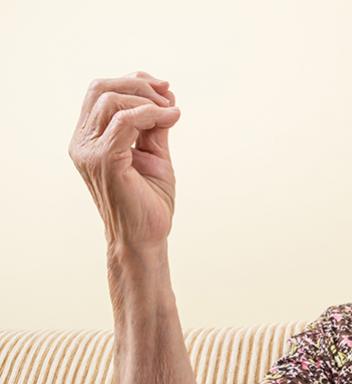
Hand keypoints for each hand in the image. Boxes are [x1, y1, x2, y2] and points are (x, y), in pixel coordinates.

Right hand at [68, 71, 180, 247]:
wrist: (146, 237)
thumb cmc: (148, 201)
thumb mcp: (154, 155)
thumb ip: (154, 127)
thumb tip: (167, 98)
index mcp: (90, 138)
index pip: (101, 92)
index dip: (133, 81)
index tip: (165, 89)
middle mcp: (83, 142)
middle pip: (101, 88)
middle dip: (138, 84)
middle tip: (168, 97)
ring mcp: (90, 152)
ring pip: (110, 100)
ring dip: (147, 100)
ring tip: (171, 113)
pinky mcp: (104, 161)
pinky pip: (123, 122)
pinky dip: (150, 113)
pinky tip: (171, 118)